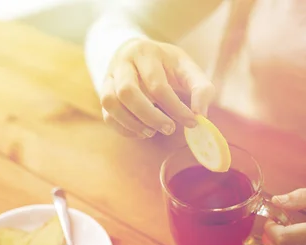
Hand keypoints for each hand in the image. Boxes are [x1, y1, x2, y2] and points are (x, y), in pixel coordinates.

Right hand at [100, 38, 214, 138]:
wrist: (139, 53)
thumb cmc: (167, 65)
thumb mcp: (188, 68)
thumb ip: (201, 88)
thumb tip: (200, 115)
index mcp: (146, 53)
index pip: (157, 85)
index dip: (175, 108)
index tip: (192, 122)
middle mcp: (122, 63)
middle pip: (127, 92)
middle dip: (150, 116)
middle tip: (169, 129)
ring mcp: (109, 77)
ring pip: (110, 103)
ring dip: (132, 123)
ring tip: (151, 132)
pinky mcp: (104, 92)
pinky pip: (107, 115)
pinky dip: (123, 128)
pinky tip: (141, 132)